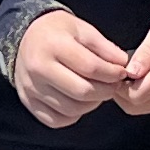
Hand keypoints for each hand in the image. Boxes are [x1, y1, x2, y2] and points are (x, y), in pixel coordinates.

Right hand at [12, 9, 132, 127]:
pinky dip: (73, 115)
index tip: (122, 72)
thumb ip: (104, 47)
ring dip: (92, 104)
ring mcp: (31, 88)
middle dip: (106, 91)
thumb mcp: (82, 28)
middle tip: (113, 84)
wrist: (25, 37)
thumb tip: (123, 65)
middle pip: (82, 91)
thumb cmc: (57, 32)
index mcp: (53, 45)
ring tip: (97, 91)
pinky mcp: (28, 102)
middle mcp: (39, 68)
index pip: (91, 67)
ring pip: (71, 109)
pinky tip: (79, 101)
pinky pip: (56, 120)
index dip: (113, 73)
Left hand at [115, 11, 149, 115]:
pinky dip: (140, 97)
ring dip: (129, 96)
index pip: (135, 95)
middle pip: (136, 106)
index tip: (117, 71)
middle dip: (121, 93)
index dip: (120, 86)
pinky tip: (139, 80)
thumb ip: (145, 52)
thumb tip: (130, 72)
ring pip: (142, 109)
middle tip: (119, 73)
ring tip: (128, 76)